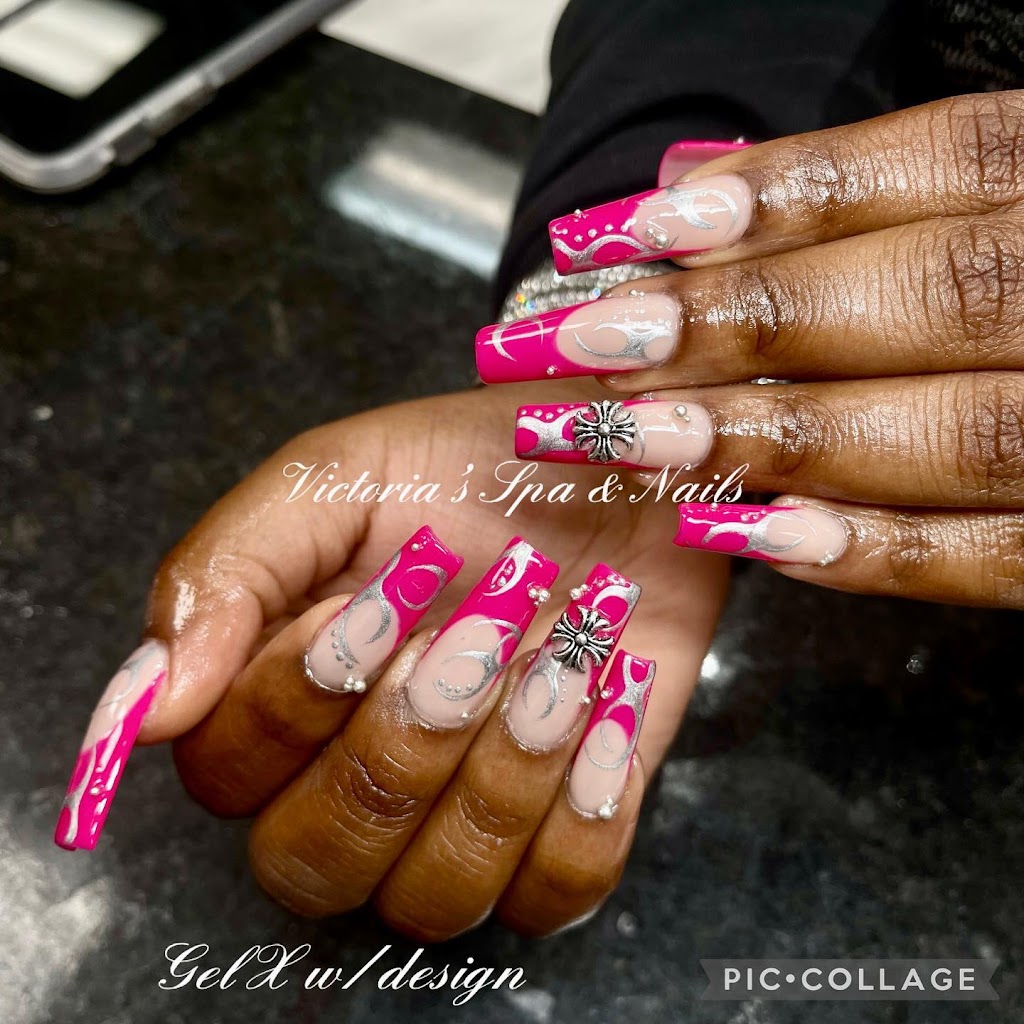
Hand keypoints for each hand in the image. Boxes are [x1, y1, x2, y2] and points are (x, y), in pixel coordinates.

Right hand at [57, 383, 727, 938]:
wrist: (621, 470)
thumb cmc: (470, 466)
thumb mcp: (334, 478)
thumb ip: (225, 577)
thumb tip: (143, 713)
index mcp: (278, 696)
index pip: (225, 775)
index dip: (297, 703)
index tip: (383, 595)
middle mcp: (353, 779)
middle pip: (316, 861)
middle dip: (404, 743)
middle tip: (482, 628)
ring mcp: (459, 819)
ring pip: (432, 898)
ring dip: (501, 770)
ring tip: (558, 659)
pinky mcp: (561, 830)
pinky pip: (550, 896)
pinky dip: (584, 806)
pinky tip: (604, 701)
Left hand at [481, 91, 1023, 607]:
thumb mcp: (990, 208)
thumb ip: (862, 200)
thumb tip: (687, 179)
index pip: (944, 167)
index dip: (788, 195)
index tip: (643, 229)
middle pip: (934, 297)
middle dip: (748, 321)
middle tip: (598, 339)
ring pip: (959, 435)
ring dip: (777, 439)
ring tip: (635, 438)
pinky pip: (1002, 559)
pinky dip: (873, 552)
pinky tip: (749, 534)